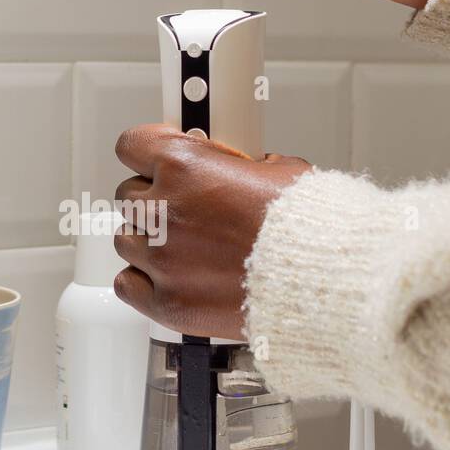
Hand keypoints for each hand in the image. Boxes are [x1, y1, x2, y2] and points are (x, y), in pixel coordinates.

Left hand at [113, 124, 309, 339]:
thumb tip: (233, 167)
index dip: (145, 153)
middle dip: (155, 201)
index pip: (131, 147)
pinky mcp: (166, 302)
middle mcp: (165, 211)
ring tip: (185, 248)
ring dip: (150, 241)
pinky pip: (127, 284)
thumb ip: (237, 165)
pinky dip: (143, 281)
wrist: (322, 282)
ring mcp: (162, 259)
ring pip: (127, 240)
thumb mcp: (278, 171)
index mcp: (185, 167)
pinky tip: (170, 277)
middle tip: (186, 211)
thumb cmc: (308, 229)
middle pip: (130, 197)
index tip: (154, 160)